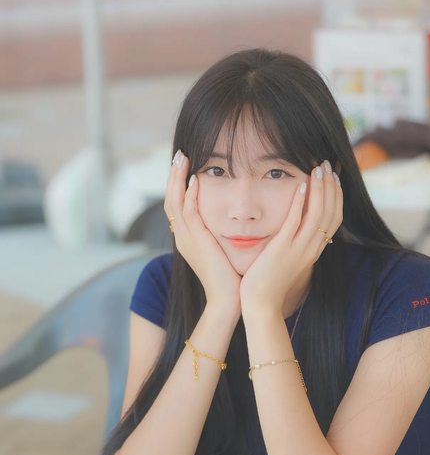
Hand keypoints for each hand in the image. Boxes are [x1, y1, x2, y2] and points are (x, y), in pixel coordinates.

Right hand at [164, 150, 241, 310]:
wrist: (228, 300)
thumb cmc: (231, 278)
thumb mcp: (223, 252)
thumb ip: (222, 235)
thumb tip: (234, 222)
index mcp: (187, 239)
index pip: (177, 206)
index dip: (178, 185)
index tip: (186, 166)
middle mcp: (182, 237)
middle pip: (170, 199)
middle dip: (173, 176)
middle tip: (179, 155)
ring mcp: (187, 239)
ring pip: (174, 201)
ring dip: (177, 178)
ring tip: (182, 158)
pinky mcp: (196, 241)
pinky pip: (188, 213)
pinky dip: (189, 195)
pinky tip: (195, 180)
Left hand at [239, 160, 342, 313]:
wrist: (260, 304)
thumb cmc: (269, 282)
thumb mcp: (289, 260)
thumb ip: (294, 243)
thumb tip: (296, 227)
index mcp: (313, 250)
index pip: (334, 219)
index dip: (337, 197)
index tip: (335, 178)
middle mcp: (311, 249)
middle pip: (331, 213)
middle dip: (332, 187)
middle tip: (329, 165)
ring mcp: (298, 249)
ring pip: (318, 214)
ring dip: (320, 189)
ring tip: (318, 168)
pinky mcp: (282, 249)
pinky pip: (295, 223)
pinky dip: (300, 203)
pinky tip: (300, 185)